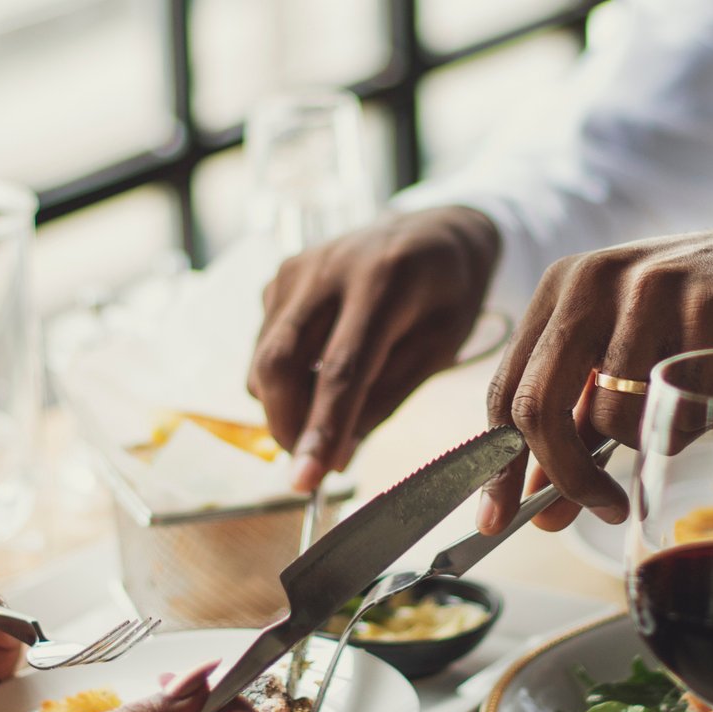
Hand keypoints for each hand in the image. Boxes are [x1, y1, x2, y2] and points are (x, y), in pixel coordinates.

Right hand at [249, 206, 501, 491]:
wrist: (436, 229)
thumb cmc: (449, 293)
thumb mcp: (440, 347)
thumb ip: (387, 398)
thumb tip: (337, 456)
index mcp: (383, 281)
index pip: (340, 370)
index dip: (320, 430)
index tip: (306, 483)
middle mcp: (329, 268)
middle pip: (279, 363)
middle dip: (286, 426)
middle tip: (313, 462)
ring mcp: (297, 268)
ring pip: (263, 359)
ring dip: (285, 406)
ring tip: (329, 414)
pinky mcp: (280, 276)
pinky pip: (265, 344)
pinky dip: (284, 378)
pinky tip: (322, 372)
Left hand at [481, 220, 712, 533]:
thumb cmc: (702, 317)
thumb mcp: (626, 355)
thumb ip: (579, 421)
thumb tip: (542, 506)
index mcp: (561, 288)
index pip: (505, 389)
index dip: (497, 465)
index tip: (497, 520)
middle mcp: (593, 281)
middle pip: (538, 407)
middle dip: (563, 477)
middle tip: (598, 509)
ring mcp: (648, 290)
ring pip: (612, 418)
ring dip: (650, 439)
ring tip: (684, 404)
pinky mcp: (706, 309)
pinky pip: (678, 412)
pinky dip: (694, 425)